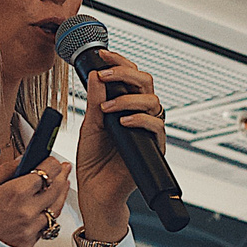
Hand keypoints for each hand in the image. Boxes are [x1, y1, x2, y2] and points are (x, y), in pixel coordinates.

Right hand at [0, 154, 72, 246]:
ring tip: (62, 185)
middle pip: (56, 189)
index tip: (51, 159)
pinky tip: (49, 206)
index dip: (52, 162)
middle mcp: (27, 212)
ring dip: (61, 195)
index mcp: (16, 193)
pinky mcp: (28, 243)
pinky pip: (47, 227)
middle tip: (63, 169)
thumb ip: (7, 169)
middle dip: (61, 175)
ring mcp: (29, 229)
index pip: (47, 171)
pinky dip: (50, 215)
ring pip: (56, 209)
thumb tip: (23, 160)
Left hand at [73, 49, 163, 240]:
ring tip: (108, 107)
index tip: (102, 55)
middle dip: (126, 74)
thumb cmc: (93, 161)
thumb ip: (95, 101)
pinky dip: (139, 120)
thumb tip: (95, 74)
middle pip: (146, 82)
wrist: (96, 191)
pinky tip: (122, 122)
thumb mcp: (90, 125)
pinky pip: (156, 127)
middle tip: (106, 75)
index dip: (119, 62)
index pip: (129, 76)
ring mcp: (147, 130)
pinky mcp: (153, 147)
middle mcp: (139, 115)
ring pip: (153, 101)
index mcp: (124, 106)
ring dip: (129, 99)